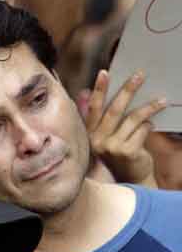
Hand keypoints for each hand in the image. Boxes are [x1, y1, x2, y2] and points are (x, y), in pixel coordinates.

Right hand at [85, 70, 166, 186]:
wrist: (131, 178)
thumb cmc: (119, 154)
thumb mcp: (106, 137)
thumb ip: (101, 119)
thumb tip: (94, 93)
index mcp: (90, 135)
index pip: (94, 109)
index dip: (99, 90)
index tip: (104, 72)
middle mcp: (97, 141)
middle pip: (114, 109)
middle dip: (128, 90)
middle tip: (139, 75)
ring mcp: (111, 147)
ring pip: (132, 118)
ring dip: (149, 107)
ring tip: (161, 101)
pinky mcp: (126, 151)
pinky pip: (142, 129)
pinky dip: (149, 126)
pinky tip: (151, 126)